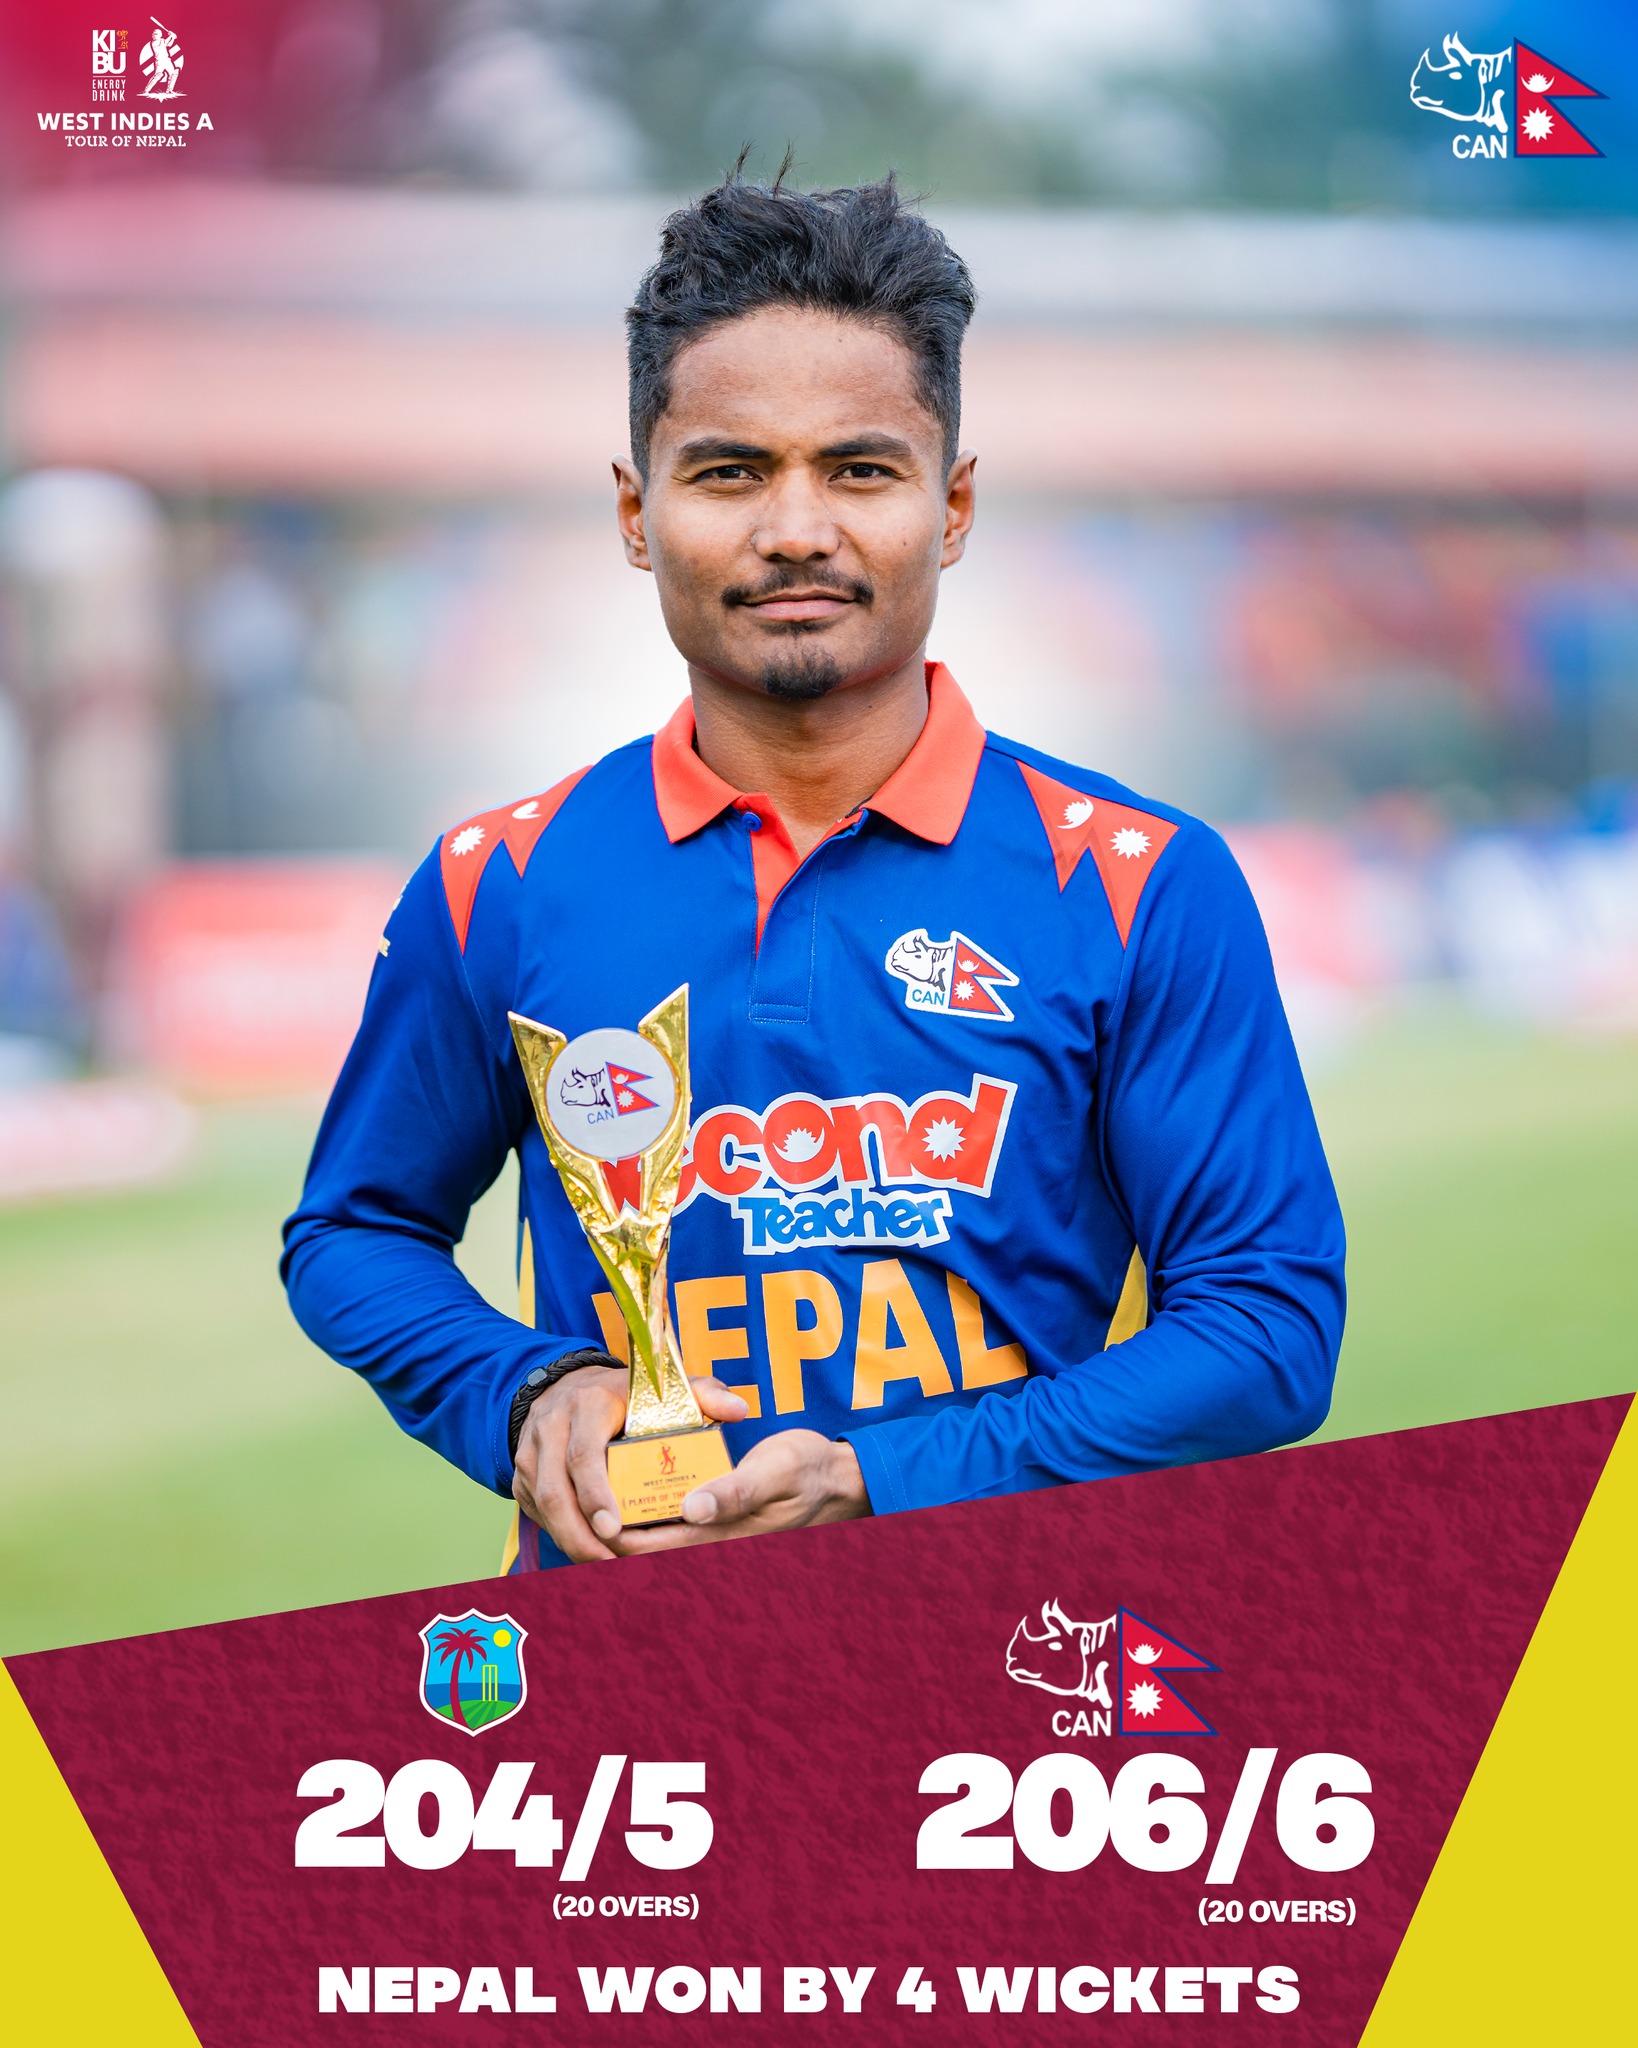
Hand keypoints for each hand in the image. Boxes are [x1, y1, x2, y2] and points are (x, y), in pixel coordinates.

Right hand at [512, 1367, 749, 1562]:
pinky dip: (560, 1535)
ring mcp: (531, 1452)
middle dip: (580, 1531)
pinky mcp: (522, 1474)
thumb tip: (740, 1411)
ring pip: (542, 1505)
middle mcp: (552, 1426)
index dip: (596, 1493)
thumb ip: (702, 1396)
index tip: (616, 1526)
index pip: (584, 1454)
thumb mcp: (661, 1386)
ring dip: (570, 1540)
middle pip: (555, 1489)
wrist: (566, 1386)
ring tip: (602, 1565)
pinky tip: (587, 1552)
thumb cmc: (624, 1394)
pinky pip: (536, 1511)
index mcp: (588, 1405)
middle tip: (610, 1560)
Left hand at [612, 1430, 869, 1555]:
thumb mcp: (775, 1470)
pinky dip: (654, 1515)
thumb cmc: (809, 1470)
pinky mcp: (721, 1524)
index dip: (615, 1537)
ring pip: (661, 1540)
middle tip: (583, 1501)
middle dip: (614, 1531)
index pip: (653, 1549)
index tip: (589, 1512)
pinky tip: (640, 1488)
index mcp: (723, 1535)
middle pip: (649, 1550)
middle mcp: (715, 1544)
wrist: (842, 1479)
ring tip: (600, 1493)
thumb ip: (735, 1491)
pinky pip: (678, 1527)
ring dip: (632, 1524)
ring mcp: (718, 1536)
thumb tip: (690, 1508)